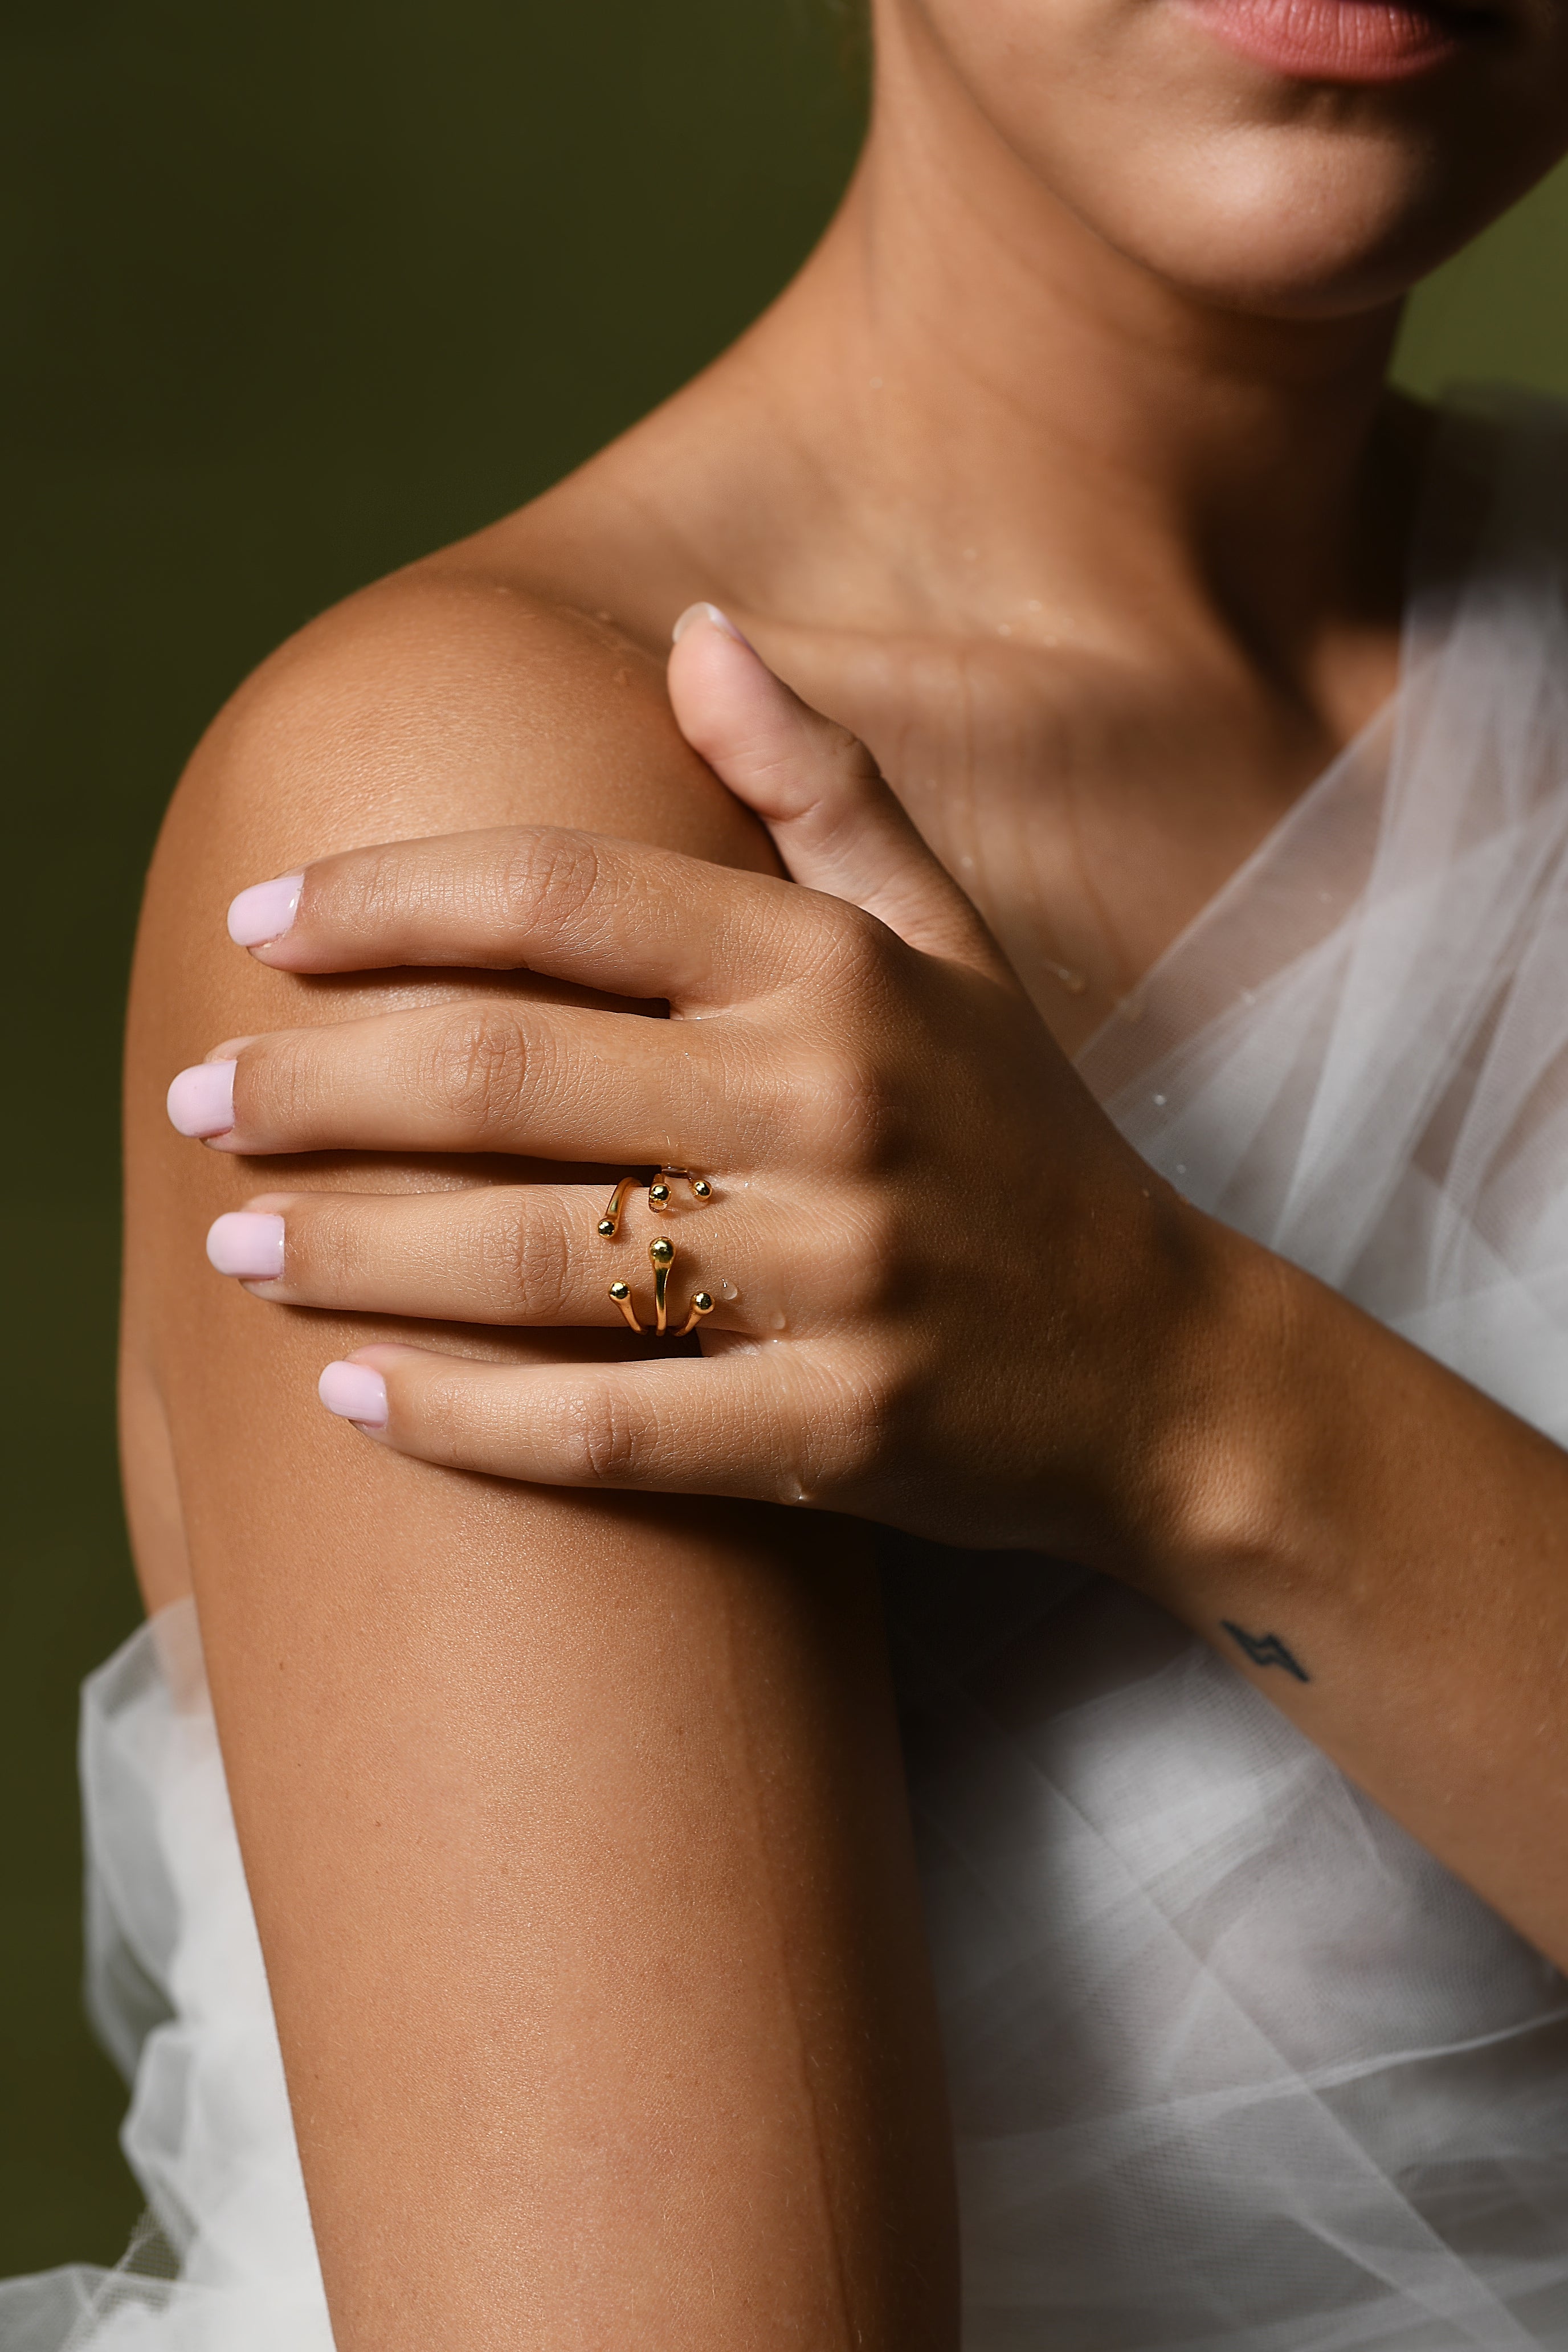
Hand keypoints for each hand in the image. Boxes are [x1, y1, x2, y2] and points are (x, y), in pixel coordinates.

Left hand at [169, 606, 1244, 1558]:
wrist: (1170, 1368)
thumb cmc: (1028, 1144)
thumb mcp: (949, 945)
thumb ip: (821, 790)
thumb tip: (695, 638)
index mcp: (837, 971)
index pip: (561, 894)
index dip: (385, 900)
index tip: (262, 924)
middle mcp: (833, 1108)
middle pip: (504, 1078)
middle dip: (315, 1089)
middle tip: (198, 1096)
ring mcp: (837, 1279)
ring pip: (532, 1260)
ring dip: (350, 1253)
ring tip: (231, 1244)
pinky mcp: (835, 1434)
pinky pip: (607, 1431)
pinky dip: (463, 1420)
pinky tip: (350, 1398)